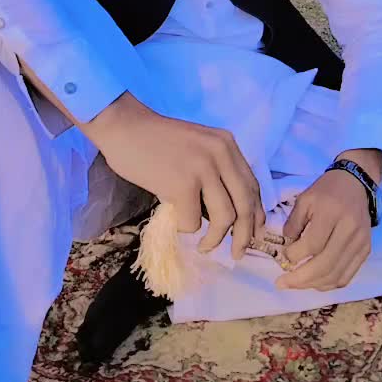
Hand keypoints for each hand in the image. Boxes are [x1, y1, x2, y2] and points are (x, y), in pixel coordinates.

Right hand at [82, 91, 265, 259]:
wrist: (124, 127)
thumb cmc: (155, 141)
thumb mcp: (197, 147)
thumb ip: (216, 170)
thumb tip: (229, 214)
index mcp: (227, 145)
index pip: (252, 185)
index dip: (256, 214)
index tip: (254, 234)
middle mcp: (221, 154)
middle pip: (245, 204)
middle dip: (244, 236)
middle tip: (237, 254)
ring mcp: (202, 168)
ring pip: (225, 218)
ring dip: (215, 239)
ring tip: (205, 247)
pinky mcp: (182, 184)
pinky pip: (192, 221)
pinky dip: (185, 227)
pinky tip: (176, 220)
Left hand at [275, 169, 371, 290]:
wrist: (355, 183)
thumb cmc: (326, 191)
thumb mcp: (304, 200)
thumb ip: (293, 224)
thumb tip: (287, 252)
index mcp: (332, 213)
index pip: (313, 244)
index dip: (294, 254)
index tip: (284, 255)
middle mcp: (349, 229)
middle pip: (325, 264)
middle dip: (300, 279)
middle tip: (281, 283)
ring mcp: (360, 242)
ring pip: (336, 275)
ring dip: (313, 284)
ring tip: (295, 284)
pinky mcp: (365, 250)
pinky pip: (347, 276)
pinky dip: (329, 284)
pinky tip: (314, 282)